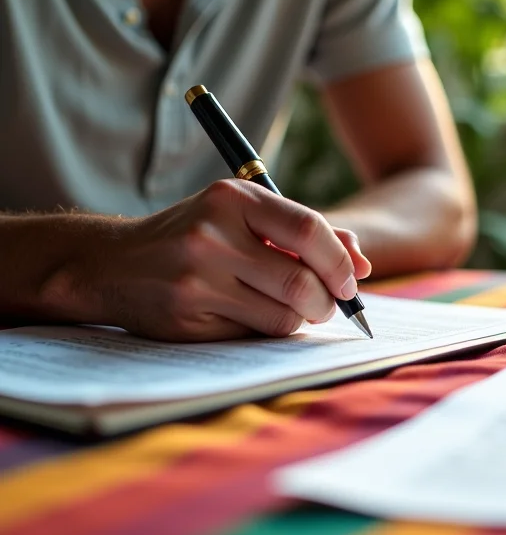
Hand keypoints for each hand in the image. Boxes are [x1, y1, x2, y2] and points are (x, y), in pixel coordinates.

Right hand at [59, 180, 372, 340]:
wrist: (113, 263)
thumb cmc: (196, 234)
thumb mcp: (244, 215)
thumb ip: (304, 232)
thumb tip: (363, 265)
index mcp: (233, 199)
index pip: (308, 230)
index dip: (340, 262)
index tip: (352, 281)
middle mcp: (213, 236)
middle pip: (300, 281)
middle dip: (327, 302)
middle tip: (330, 306)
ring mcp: (196, 280)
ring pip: (282, 316)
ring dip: (300, 319)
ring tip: (292, 309)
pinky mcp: (187, 318)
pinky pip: (252, 335)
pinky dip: (266, 331)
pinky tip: (251, 316)